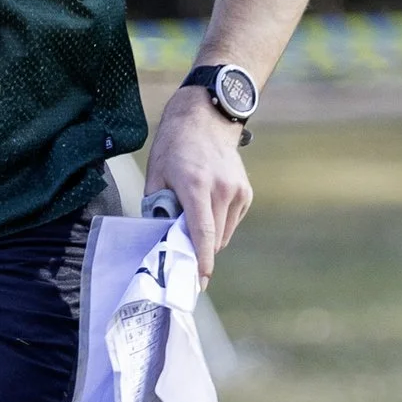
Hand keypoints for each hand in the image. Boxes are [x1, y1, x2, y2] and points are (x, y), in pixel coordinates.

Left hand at [144, 85, 252, 281]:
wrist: (205, 121)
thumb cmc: (174, 148)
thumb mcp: (156, 175)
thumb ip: (158, 206)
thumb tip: (161, 235)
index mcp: (196, 185)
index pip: (202, 232)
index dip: (201, 259)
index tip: (199, 280)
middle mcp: (221, 189)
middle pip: (215, 238)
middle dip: (201, 252)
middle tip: (183, 259)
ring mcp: (237, 191)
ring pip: (225, 233)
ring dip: (210, 238)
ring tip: (192, 226)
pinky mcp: (246, 192)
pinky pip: (232, 221)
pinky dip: (219, 225)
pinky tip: (207, 211)